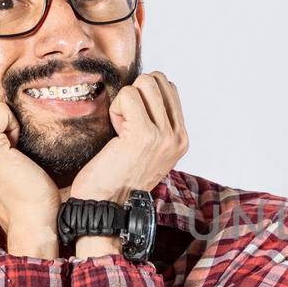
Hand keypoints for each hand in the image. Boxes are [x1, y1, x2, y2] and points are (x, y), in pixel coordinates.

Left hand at [69, 71, 188, 203]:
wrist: (106, 206)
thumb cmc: (117, 178)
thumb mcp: (148, 151)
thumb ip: (156, 124)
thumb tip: (144, 90)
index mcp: (181, 139)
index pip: (170, 88)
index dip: (145, 95)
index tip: (133, 121)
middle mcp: (177, 137)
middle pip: (159, 79)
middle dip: (136, 92)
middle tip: (126, 121)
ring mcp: (163, 135)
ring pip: (145, 82)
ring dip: (125, 100)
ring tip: (121, 127)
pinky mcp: (143, 134)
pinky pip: (128, 95)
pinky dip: (116, 109)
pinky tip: (115, 132)